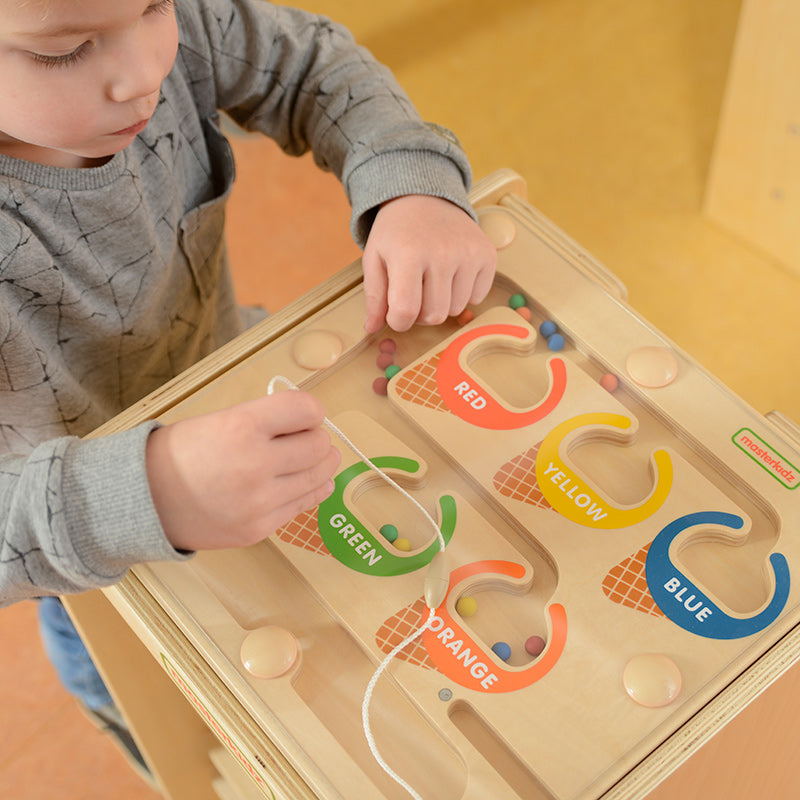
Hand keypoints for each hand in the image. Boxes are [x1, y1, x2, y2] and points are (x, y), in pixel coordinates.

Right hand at [145, 391, 339, 550]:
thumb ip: (266, 419)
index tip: (307, 415)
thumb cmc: (180, 454)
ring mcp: (259, 501)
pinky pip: (303, 505)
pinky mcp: (259, 528)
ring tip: (317, 458)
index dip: (311, 411)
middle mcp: (255, 464)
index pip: (306, 410)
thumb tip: (308, 423)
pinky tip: (310, 483)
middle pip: (319, 445)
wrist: (144, 500)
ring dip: (322, 464)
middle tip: (308, 438)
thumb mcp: (221, 419)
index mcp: (243, 426)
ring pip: (319, 477)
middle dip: (318, 438)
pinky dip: (311, 490)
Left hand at [362, 195, 496, 332]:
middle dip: (420, 315)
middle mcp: (442, 253)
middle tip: (414, 295)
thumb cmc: (396, 232)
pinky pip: (477, 298)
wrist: (425, 197)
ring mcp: (469, 254)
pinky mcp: (487, 255)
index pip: (405, 311)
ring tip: (432, 282)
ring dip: (442, 304)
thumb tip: (372, 328)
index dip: (398, 322)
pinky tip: (452, 275)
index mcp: (408, 254)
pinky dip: (463, 294)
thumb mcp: (374, 258)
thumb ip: (373, 296)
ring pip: (457, 310)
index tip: (395, 314)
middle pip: (434, 316)